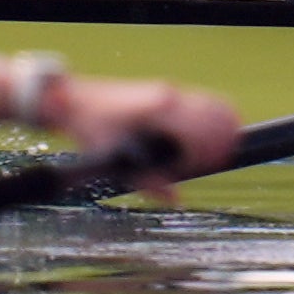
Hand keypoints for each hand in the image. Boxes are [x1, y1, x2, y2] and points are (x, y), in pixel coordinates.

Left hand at [54, 74, 240, 199]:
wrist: (73, 100)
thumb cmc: (91, 127)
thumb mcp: (113, 158)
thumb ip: (147, 180)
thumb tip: (176, 200)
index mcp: (161, 110)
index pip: (204, 131)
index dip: (208, 154)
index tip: (202, 169)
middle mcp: (171, 97)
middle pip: (218, 115)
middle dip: (221, 143)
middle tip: (211, 164)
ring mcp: (171, 92)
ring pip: (215, 107)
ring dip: (220, 131)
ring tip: (211, 154)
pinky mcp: (169, 94)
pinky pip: (204, 104)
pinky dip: (213, 121)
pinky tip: (204, 141)